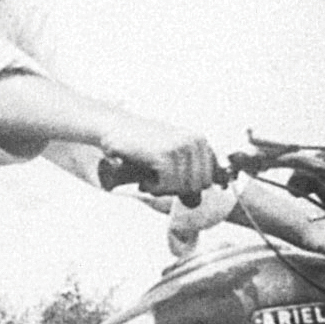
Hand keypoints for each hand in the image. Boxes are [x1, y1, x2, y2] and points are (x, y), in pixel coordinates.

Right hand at [98, 115, 217, 197]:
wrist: (115, 129)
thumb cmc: (144, 146)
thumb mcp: (173, 155)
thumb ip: (193, 172)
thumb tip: (208, 194)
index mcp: (200, 141)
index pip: (208, 181)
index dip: (187, 187)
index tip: (169, 179)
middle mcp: (195, 141)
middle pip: (197, 187)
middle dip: (175, 190)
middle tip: (157, 180)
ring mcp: (181, 147)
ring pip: (182, 188)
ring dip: (162, 189)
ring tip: (149, 177)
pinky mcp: (165, 155)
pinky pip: (167, 186)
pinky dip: (153, 188)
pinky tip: (144, 179)